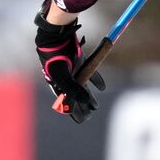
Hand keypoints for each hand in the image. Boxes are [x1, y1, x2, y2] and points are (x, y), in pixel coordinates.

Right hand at [34, 0, 105, 123]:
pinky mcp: (82, 64)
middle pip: (76, 98)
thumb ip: (74, 90)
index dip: (75, 113)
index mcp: (59, 88)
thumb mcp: (64, 77)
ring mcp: (75, 73)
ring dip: (89, 97)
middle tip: (90, 113)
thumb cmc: (57, 60)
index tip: (83, 119)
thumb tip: (87, 102)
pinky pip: (91, 74)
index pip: (67, 104)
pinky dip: (97, 82)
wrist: (56, 40)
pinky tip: (102, 88)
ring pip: (83, 88)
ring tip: (95, 106)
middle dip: (83, 107)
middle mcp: (67, 82)